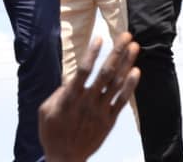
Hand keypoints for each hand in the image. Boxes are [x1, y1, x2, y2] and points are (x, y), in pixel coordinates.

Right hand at [38, 33, 139, 161]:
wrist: (64, 159)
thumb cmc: (52, 132)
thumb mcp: (46, 110)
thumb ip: (59, 92)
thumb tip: (70, 78)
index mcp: (70, 97)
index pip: (83, 70)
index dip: (92, 53)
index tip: (100, 37)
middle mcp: (88, 102)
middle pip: (106, 72)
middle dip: (117, 52)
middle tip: (126, 34)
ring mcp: (100, 112)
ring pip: (116, 83)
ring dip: (127, 63)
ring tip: (135, 47)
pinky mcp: (108, 121)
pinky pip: (122, 101)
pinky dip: (130, 86)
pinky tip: (136, 71)